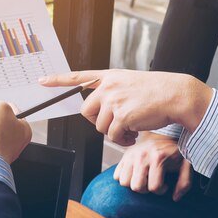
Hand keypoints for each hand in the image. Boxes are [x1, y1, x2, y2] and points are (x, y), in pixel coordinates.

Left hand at [40, 69, 211, 146]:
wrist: (176, 95)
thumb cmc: (155, 93)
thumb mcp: (130, 84)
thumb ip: (112, 93)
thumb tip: (98, 114)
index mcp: (109, 77)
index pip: (78, 77)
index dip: (58, 80)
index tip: (42, 81)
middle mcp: (109, 86)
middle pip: (86, 112)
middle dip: (98, 123)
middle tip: (116, 125)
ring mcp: (114, 100)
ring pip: (100, 127)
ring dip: (113, 134)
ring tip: (130, 130)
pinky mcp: (122, 115)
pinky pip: (112, 136)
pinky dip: (122, 140)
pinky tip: (134, 136)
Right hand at [114, 133, 192, 200]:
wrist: (164, 135)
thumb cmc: (175, 153)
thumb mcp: (186, 165)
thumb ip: (185, 183)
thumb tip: (175, 197)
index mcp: (158, 158)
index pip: (154, 187)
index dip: (161, 190)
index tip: (165, 184)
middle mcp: (142, 156)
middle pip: (136, 187)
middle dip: (145, 190)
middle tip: (152, 182)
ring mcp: (131, 155)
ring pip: (124, 182)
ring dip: (133, 184)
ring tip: (143, 179)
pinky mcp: (124, 156)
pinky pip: (117, 175)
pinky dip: (125, 178)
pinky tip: (136, 174)